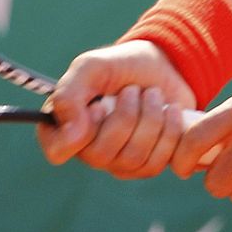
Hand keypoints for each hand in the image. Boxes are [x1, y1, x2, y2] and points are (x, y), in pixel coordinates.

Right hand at [39, 40, 196, 175]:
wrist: (162, 66)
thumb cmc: (119, 66)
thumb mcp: (90, 67)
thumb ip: (69, 94)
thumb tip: (73, 133)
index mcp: (65, 127)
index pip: (57, 151)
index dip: (80, 131)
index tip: (99, 106)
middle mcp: (90, 152)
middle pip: (102, 155)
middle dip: (127, 114)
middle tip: (134, 89)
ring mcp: (121, 164)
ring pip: (136, 159)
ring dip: (152, 117)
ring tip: (154, 95)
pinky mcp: (152, 165)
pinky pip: (166, 163)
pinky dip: (174, 131)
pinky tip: (172, 110)